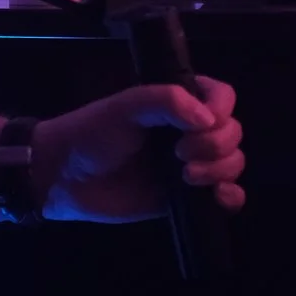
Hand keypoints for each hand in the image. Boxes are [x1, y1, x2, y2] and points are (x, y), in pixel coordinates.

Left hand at [35, 77, 244, 222]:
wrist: (63, 178)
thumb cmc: (90, 134)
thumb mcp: (123, 108)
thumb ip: (165, 101)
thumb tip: (207, 120)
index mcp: (177, 103)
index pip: (222, 97)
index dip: (221, 109)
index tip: (202, 122)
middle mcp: (188, 132)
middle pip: (232, 132)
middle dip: (216, 144)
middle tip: (179, 154)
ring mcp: (190, 166)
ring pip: (232, 163)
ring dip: (220, 169)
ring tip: (186, 177)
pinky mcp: (186, 198)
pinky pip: (225, 197)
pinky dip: (231, 197)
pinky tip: (218, 198)